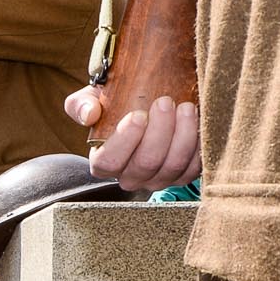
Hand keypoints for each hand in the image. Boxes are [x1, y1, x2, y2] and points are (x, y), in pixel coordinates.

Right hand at [68, 87, 201, 191]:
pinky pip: (194, 167)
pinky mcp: (183, 176)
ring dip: (183, 134)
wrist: (146, 109)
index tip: (138, 114)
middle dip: (160, 131)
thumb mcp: (93, 100)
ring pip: (173, 165)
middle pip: (146, 163)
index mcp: (104, 162)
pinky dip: (198, 144)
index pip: (109, 162)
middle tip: (166, 101)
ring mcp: (158, 180)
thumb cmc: (116, 106)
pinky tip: (198, 121)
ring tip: (186, 107)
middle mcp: (130, 177)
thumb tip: (89, 114)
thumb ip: (81, 104)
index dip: (125, 140)